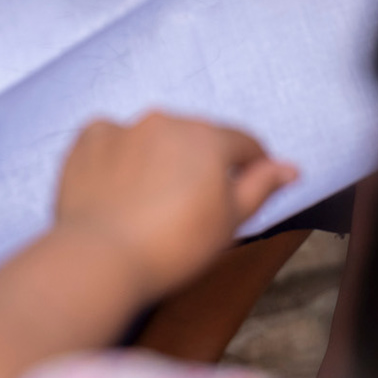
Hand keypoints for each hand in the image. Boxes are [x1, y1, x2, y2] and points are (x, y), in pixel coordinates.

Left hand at [53, 112, 297, 298]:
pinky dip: (121, 158)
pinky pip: (113, 140)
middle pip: (197, 138)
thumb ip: (261, 186)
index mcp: (207, 136)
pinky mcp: (88, 139)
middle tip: (195, 206)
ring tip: (154, 201)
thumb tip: (289, 167)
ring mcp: (123, 126)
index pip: (244, 143)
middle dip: (203, 163)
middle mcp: (165, 119)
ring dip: (161, 158)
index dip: (253, 166)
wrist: (100, 258)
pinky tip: (119, 189)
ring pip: (154, 137)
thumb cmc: (175, 246)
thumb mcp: (232, 221)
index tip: (248, 190)